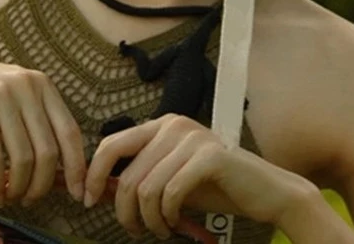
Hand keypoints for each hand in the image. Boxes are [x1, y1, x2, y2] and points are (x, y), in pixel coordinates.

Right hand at [0, 47, 86, 206]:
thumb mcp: (14, 92)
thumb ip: (36, 118)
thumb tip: (61, 165)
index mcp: (41, 83)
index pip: (70, 131)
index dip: (77, 166)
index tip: (78, 192)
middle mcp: (26, 86)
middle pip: (48, 150)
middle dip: (43, 184)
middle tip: (31, 199)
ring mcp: (1, 95)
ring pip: (23, 157)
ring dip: (19, 187)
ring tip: (11, 197)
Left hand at [83, 113, 309, 238]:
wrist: (265, 191)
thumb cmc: (215, 187)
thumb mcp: (171, 179)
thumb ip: (141, 176)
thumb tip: (100, 188)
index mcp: (161, 125)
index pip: (111, 144)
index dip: (94, 175)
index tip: (87, 200)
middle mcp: (173, 125)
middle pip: (127, 174)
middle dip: (124, 211)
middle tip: (134, 229)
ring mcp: (192, 138)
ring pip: (146, 189)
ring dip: (149, 220)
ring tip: (162, 229)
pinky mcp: (209, 156)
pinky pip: (170, 193)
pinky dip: (168, 217)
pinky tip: (176, 224)